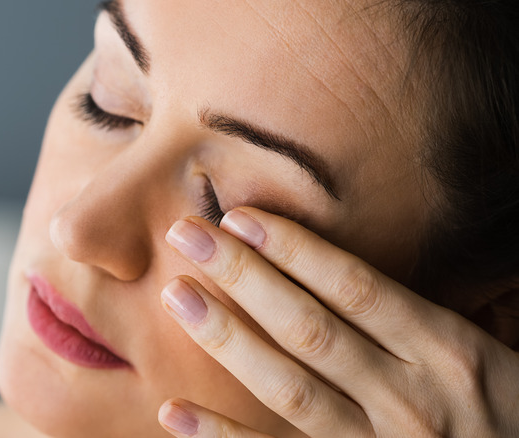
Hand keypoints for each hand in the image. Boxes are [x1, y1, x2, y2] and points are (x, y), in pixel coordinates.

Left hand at [158, 207, 518, 436]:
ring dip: (227, 339)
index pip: (353, 287)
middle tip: (186, 235)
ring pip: (289, 387)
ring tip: (178, 297)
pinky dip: (222, 437)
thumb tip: (324, 268)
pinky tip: (174, 410)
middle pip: (309, 327)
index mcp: (444, 350)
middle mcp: (409, 396)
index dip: (291, 249)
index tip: (239, 217)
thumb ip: (408, 318)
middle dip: (243, 276)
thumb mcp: (476, 352)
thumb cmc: (497, 408)